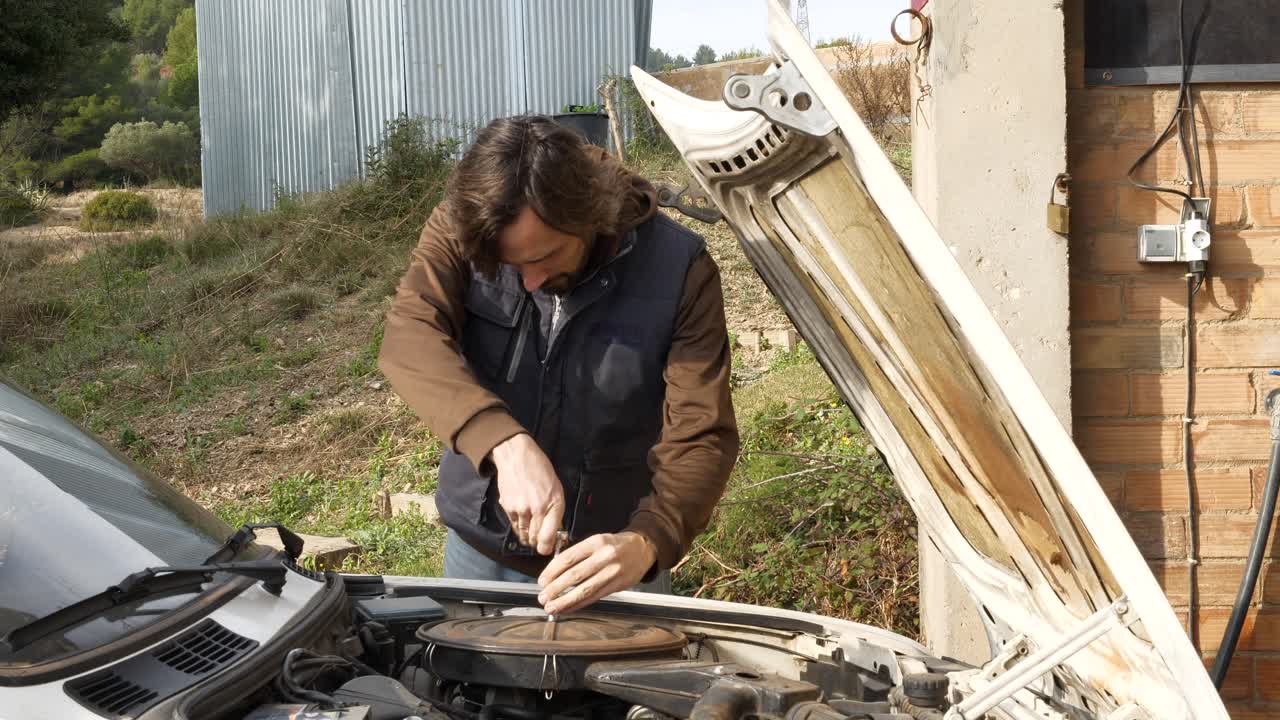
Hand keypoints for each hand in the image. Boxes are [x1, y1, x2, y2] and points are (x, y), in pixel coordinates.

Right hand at [491, 433, 564, 554]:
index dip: (547, 548)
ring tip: (531, 531)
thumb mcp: (556, 488)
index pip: (548, 537)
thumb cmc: (540, 470)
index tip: (547, 548)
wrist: (516, 456)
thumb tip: (555, 532)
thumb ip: (556, 511)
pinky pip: (514, 526)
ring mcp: (521, 509)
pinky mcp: (508, 508)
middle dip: (538, 543)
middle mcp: (538, 508)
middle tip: (540, 540)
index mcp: (554, 503)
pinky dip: (519, 528)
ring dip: (528, 537)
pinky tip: (522, 519)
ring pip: (524, 535)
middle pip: (536, 540)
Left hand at [536, 532, 656, 614]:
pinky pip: (594, 597)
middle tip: (542, 597)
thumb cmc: (614, 545)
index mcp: (595, 542)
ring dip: (565, 601)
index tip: (541, 581)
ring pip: (584, 590)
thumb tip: (554, 572)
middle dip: (555, 589)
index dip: (552, 571)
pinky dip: (578, 604)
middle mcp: (604, 557)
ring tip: (551, 607)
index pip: (568, 558)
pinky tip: (567, 608)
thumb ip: (578, 554)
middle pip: (574, 575)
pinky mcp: (617, 586)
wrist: (642, 549)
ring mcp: (612, 572)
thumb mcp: (596, 541)